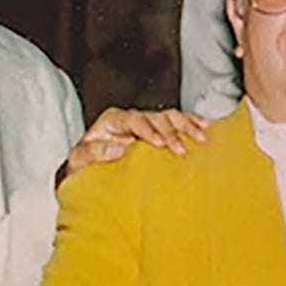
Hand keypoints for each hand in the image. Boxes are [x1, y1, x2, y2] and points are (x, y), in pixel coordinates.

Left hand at [61, 108, 210, 178]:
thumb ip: (95, 152)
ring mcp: (146, 123)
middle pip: (156, 116)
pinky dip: (192, 123)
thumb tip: (119, 147)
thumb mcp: (80, 159)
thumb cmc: (84, 165)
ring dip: (187, 126)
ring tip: (201, 138)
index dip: (149, 130)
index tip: (160, 144)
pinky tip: (206, 128)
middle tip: (182, 149)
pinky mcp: (158, 131)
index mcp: (114, 120)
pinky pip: (177, 122)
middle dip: (171, 131)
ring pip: (170, 116)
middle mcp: (132, 118)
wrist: (89, 170)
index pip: (135, 120)